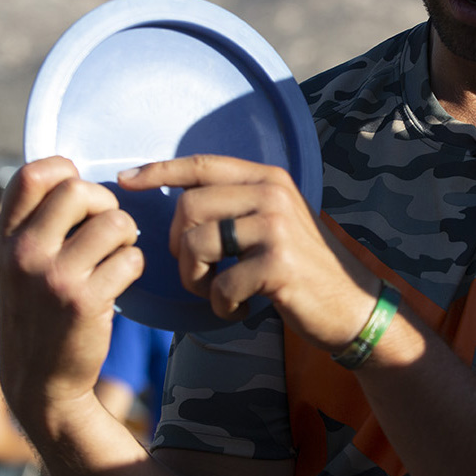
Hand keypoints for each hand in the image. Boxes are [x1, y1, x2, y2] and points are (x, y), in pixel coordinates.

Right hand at [0, 157, 142, 432]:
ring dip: (127, 236)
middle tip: (107, 229)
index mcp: (7, 237)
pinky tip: (120, 281)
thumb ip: (37, 220)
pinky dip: (135, 266)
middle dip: (106, 204)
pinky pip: (132, 258)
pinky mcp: (85, 301)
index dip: (66, 171)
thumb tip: (74, 173)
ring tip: (117, 254)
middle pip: (79, 190)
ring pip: (116, 222)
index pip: (32, 175)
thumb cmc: (40, 306)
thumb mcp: (21, 261)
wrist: (40, 378)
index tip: (81, 197)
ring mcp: (53, 277)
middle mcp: (24, 253)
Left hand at [118, 156, 378, 349]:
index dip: (159, 171)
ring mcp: (277, 228)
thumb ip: (237, 203)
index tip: (125, 180)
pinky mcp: (279, 265)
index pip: (202, 164)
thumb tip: (178, 201)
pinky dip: (220, 306)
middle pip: (188, 208)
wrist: (351, 304)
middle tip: (198, 272)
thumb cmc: (303, 266)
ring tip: (217, 292)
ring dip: (195, 279)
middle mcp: (273, 194)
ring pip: (197, 245)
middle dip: (177, 247)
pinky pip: (220, 286)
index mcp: (269, 178)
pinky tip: (239, 310)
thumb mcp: (275, 220)